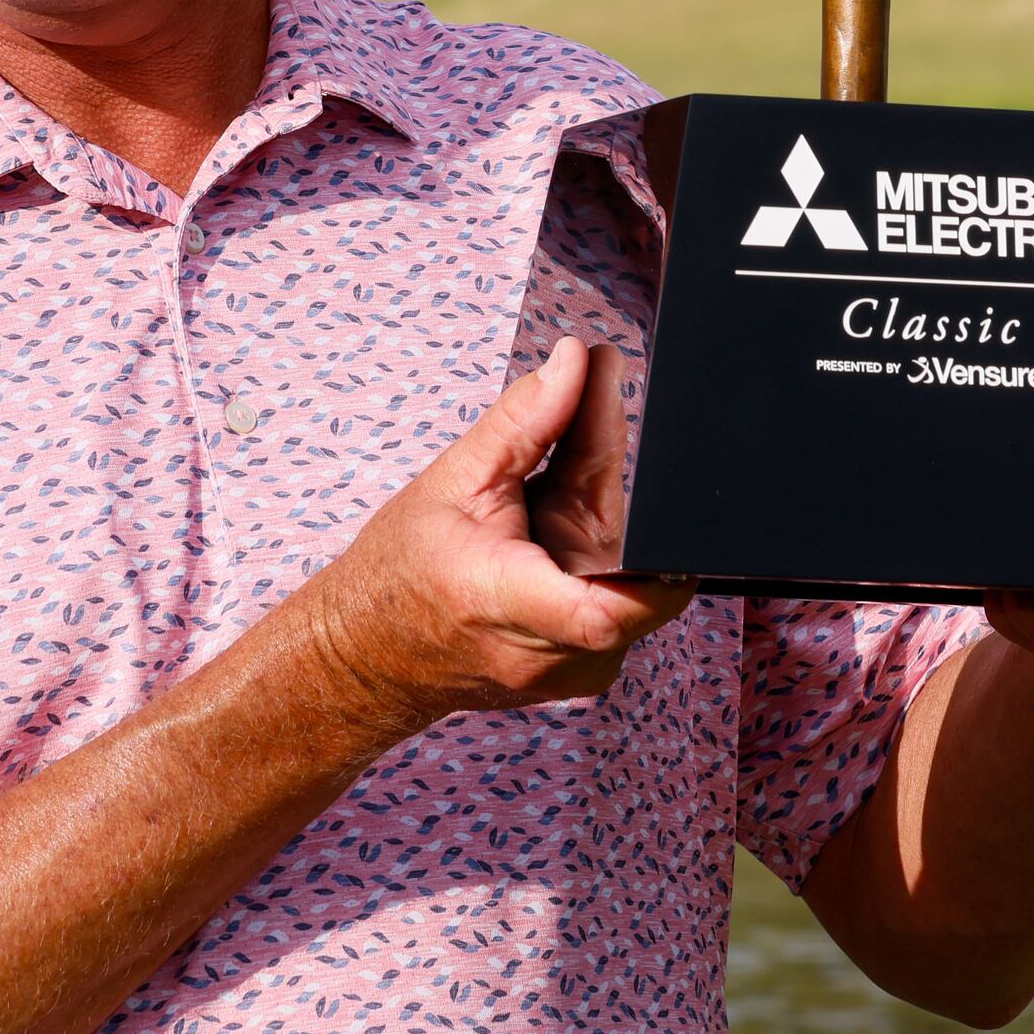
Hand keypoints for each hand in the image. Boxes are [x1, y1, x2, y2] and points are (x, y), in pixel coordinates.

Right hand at [296, 337, 697, 736]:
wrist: (374, 652)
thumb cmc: (401, 573)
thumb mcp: (453, 479)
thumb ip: (525, 418)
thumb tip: (575, 361)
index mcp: (506, 603)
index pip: (609, 605)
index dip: (654, 554)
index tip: (659, 482)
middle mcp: (551, 654)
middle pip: (631, 561)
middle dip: (609, 483)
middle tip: (582, 414)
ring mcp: (573, 672)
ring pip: (632, 579)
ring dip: (603, 522)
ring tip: (544, 493)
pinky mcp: (586, 671)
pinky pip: (620, 599)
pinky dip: (597, 558)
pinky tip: (551, 534)